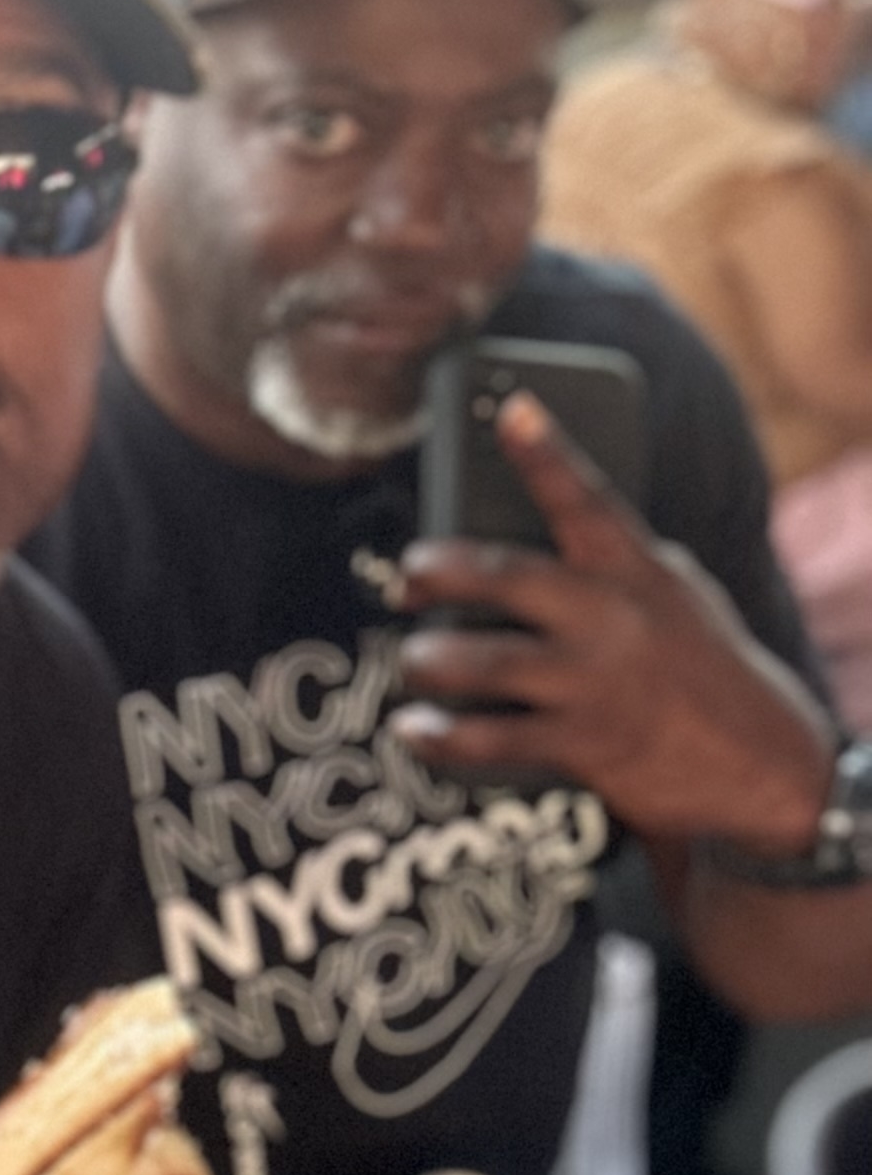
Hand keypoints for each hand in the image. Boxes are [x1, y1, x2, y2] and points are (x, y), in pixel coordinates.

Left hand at [392, 390, 832, 850]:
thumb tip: (522, 530)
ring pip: (483, 661)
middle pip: (505, 577)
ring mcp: (595, 682)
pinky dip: (440, 736)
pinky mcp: (583, 743)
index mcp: (636, 570)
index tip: (512, 409)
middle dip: (440, 570)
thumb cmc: (700, 665)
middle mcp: (612, 618)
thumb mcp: (674, 595)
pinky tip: (412, 729)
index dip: (547, 454)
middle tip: (410, 577)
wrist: (763, 765)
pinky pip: (490, 739)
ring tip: (414, 659)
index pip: (588, 499)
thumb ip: (611, 563)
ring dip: (428, 659)